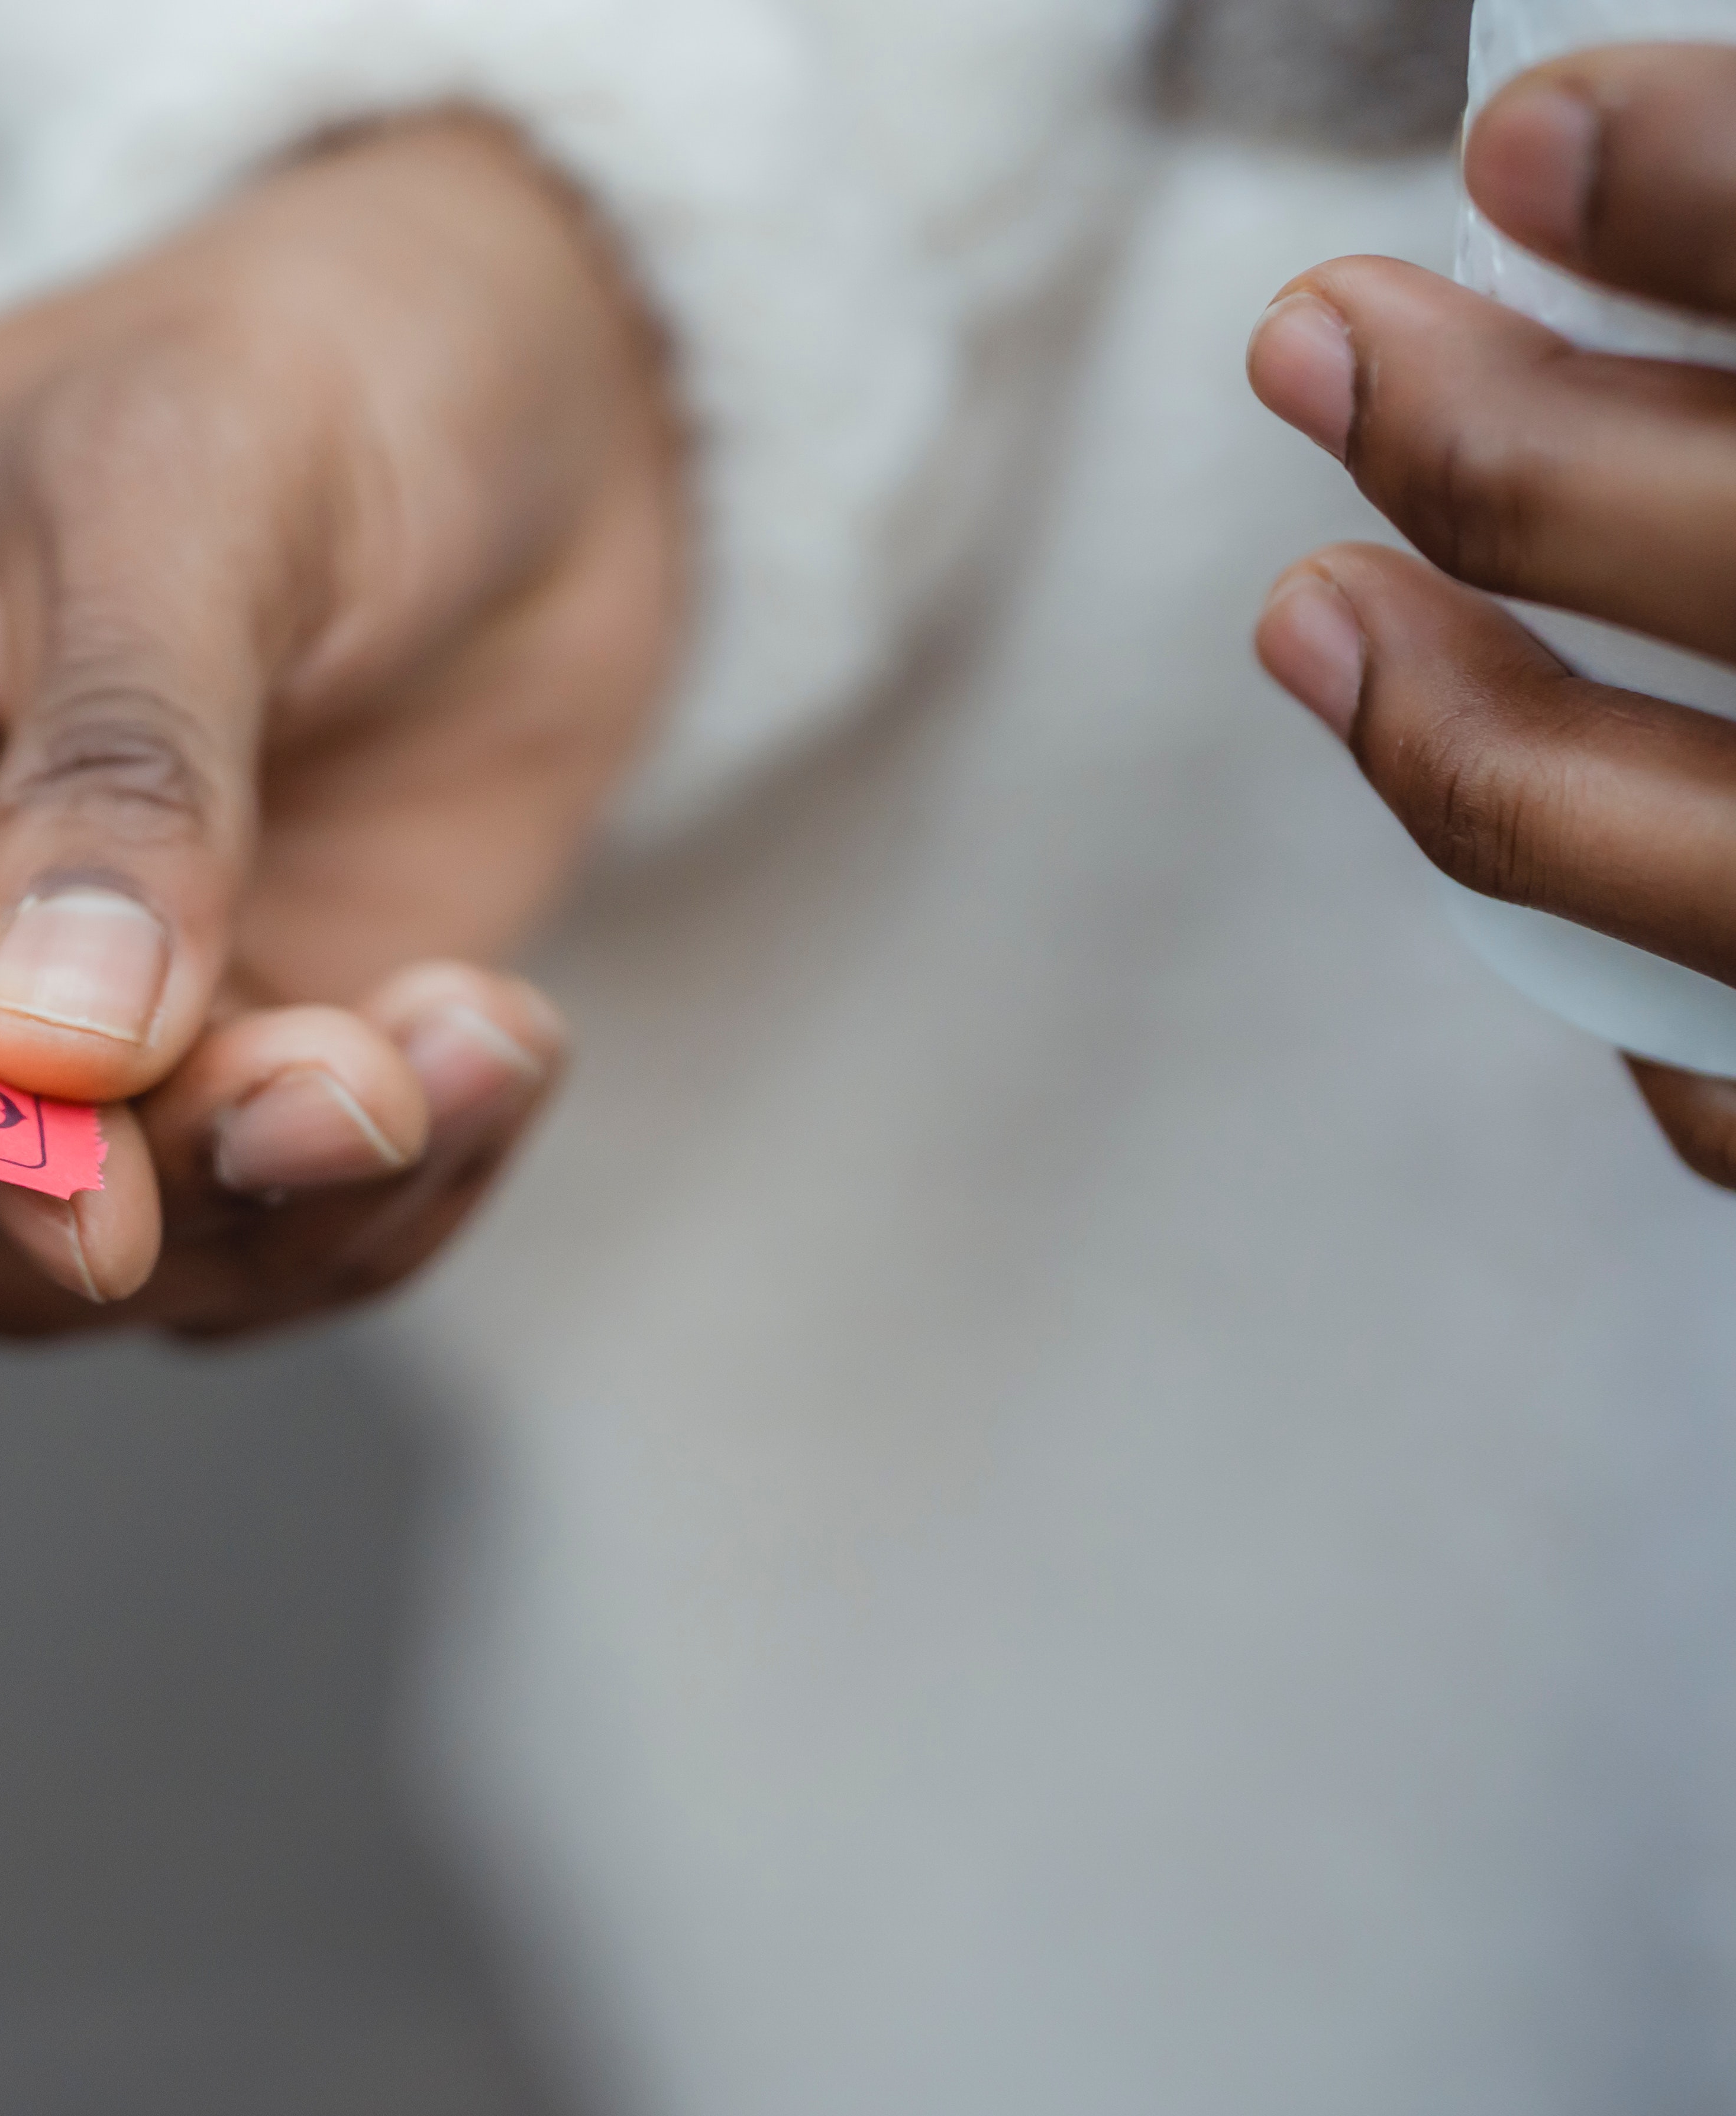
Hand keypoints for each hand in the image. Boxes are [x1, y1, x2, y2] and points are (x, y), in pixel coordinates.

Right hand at [0, 113, 679, 1335]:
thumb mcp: (208, 485)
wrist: (542, 385)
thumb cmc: (330, 346)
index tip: (106, 1205)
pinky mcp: (162, 1078)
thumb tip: (55, 1054)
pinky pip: (205, 1251)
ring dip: (269, 1209)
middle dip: (129, 1174)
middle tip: (362, 1086)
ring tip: (471, 1046)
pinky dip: (365, 1207)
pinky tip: (492, 1051)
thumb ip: (126, 775)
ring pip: (30, 1249)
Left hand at [1249, 42, 1735, 1187]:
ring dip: (1475, 733)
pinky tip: (1492, 839)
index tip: (1520, 137)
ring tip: (1315, 603)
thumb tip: (1556, 182)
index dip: (1725, 193)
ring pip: (1713, 872)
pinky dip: (1613, 980)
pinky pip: (1731, 1084)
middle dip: (1518, 466)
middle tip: (1319, 337)